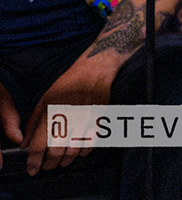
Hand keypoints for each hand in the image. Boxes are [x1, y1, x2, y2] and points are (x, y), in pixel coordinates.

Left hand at [24, 57, 112, 173]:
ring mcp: (84, 121)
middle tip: (46, 167)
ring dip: (66, 160)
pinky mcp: (98, 121)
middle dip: (49, 164)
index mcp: (51, 114)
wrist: (94, 70)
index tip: (32, 169)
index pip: (39, 145)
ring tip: (61, 162)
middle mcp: (67, 120)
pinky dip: (83, 152)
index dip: (33, 161)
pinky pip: (91, 143)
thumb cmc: (67, 83)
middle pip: (56, 152)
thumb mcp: (44, 100)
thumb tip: (24, 143)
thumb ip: (33, 123)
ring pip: (74, 151)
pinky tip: (78, 152)